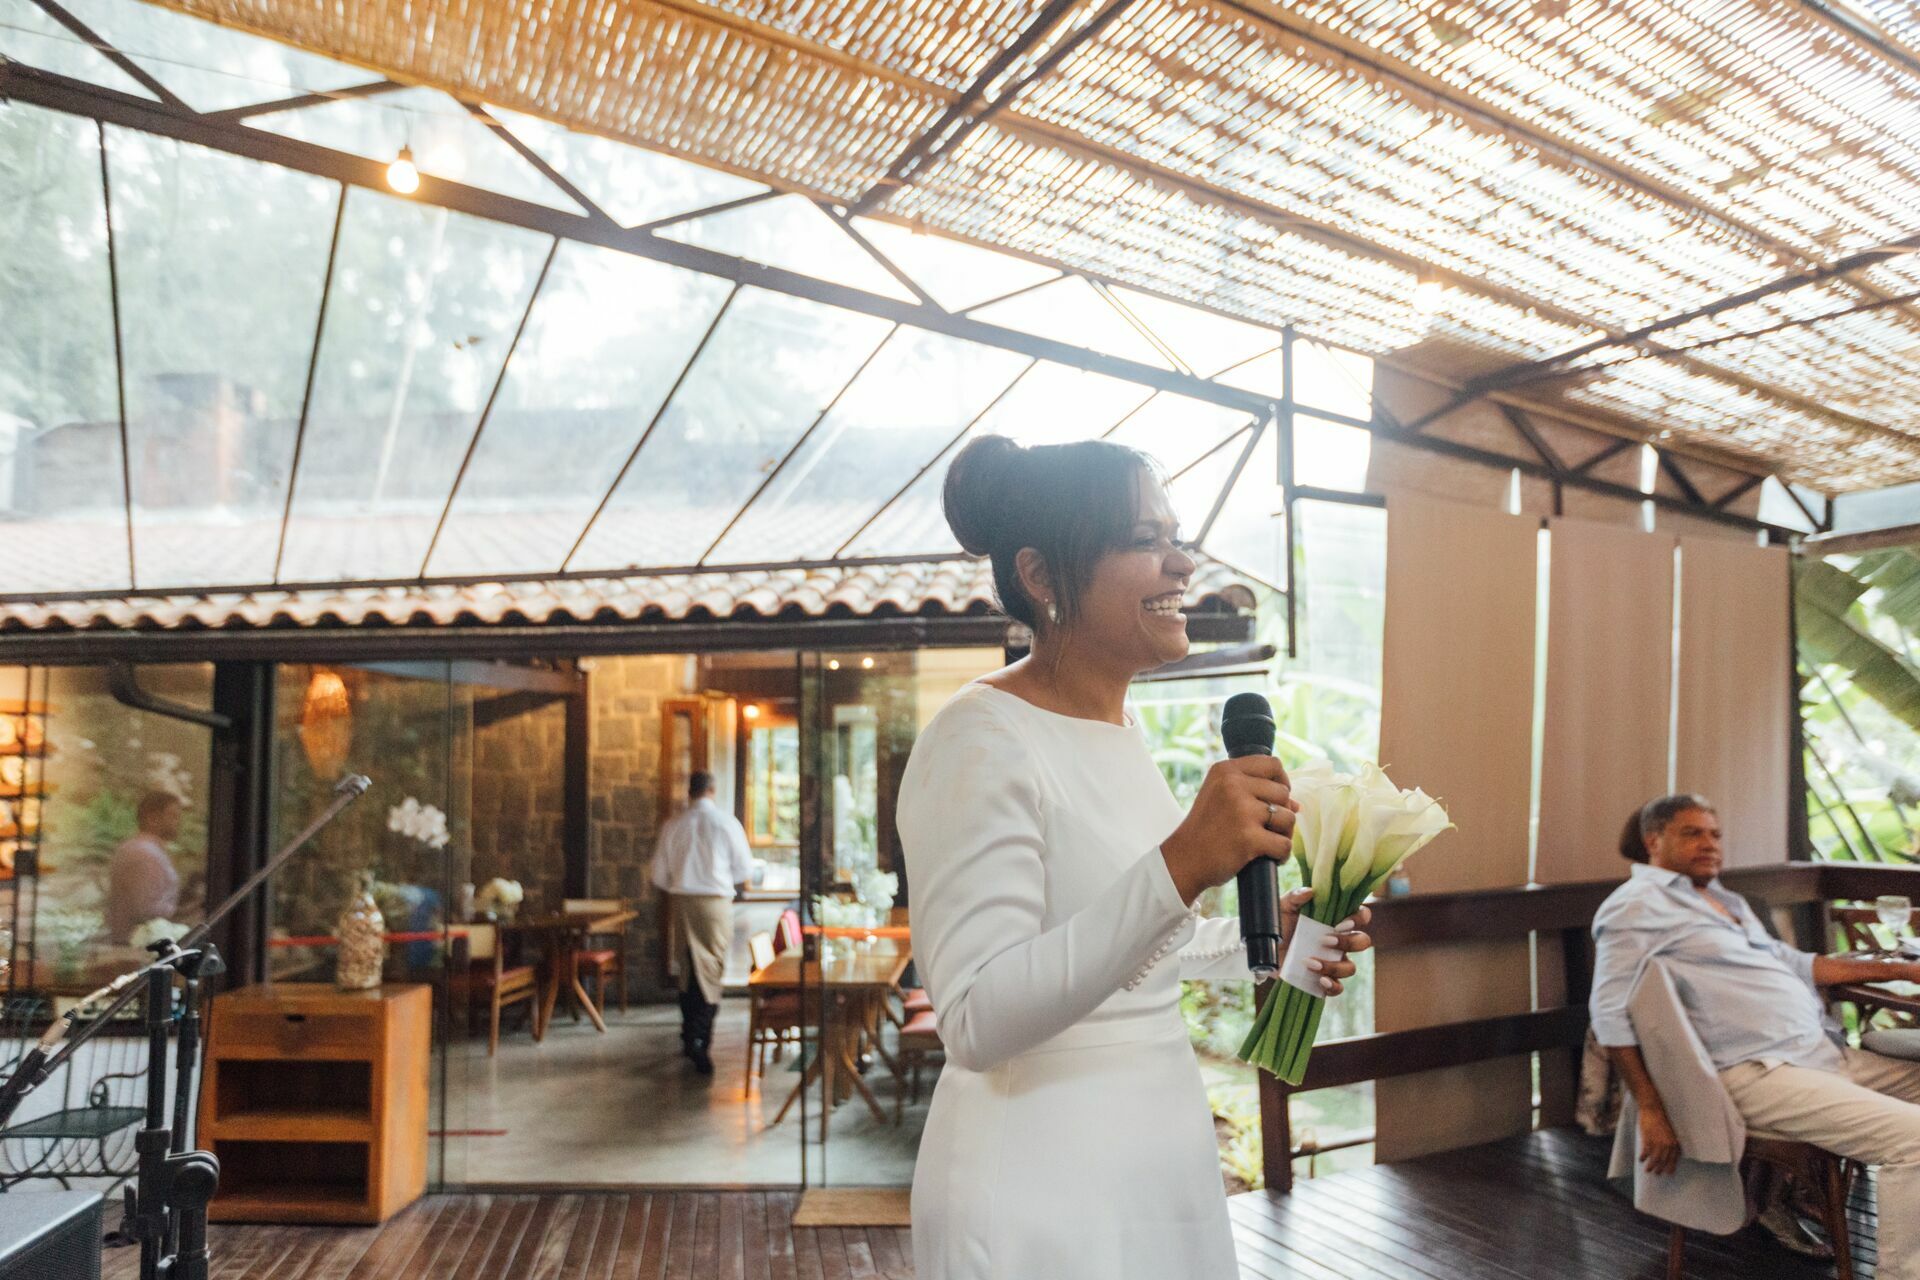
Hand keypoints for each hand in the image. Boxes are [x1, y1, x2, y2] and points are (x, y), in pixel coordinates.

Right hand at [1161, 756, 1295, 904]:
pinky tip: (1267, 857)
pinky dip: (1281, 855)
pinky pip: (1284, 844)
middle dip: (1281, 813)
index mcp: (1225, 770)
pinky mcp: (1249, 837)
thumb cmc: (1205, 830)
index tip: (1275, 799)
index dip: (1282, 781)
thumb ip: (1254, 792)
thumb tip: (1297, 804)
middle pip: (1283, 792)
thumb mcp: (1220, 797)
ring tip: (1266, 843)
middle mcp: (1233, 785)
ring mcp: (1241, 810)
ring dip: (1283, 834)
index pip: (1272, 764)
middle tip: (1266, 829)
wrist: (1183, 861)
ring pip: (1288, 817)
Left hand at [1278, 888, 1372, 995]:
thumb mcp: (1282, 907)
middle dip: (1349, 942)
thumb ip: (1295, 897)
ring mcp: (1333, 962)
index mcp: (1334, 921)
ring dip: (1334, 966)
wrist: (1261, 950)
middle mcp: (1338, 942)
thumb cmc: (1278, 925)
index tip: (1340, 923)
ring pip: (1351, 968)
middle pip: (1362, 942)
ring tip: (1310, 962)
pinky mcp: (1323, 980)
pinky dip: (1333, 986)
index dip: (1358, 919)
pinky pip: (1339, 988)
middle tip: (1325, 940)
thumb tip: (1310, 892)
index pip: (1360, 916)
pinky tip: (1319, 980)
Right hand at [1638, 1105, 1681, 1175]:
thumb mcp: (1670, 1132)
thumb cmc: (1661, 1120)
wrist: (1653, 1110)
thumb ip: (1671, 1142)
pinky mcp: (1648, 1140)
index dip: (1670, 1167)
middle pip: (1663, 1161)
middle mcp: (1667, 1145)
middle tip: (1656, 1173)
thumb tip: (1672, 1152)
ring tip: (1647, 1170)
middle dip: (1660, 1168)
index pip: (1673, 1159)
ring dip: (1650, 1166)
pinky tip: (1640, 1160)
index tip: (1668, 1173)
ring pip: (1654, 1159)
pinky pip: (1645, 1152)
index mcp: (1674, 1143)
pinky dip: (1643, 1157)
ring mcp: (1657, 1143)